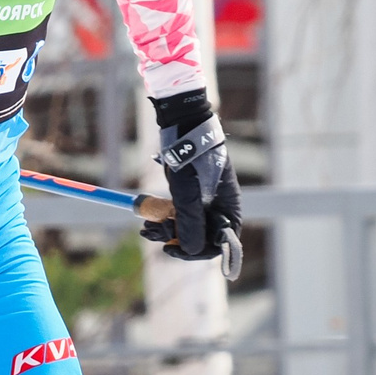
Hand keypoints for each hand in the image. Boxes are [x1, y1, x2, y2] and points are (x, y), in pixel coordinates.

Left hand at [140, 91, 241, 270]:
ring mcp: (204, 202)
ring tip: (146, 229)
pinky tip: (147, 222)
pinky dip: (164, 220)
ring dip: (166, 231)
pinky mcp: (190, 196)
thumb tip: (193, 251)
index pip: (221, 243)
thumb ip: (191, 222)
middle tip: (154, 235)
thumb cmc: (190, 156)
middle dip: (177, 240)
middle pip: (201, 238)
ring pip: (187, 229)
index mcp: (229, 208)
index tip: (174, 250)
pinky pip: (180, 216)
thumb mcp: (189, 191)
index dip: (198, 251)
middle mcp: (219, 208)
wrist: (183, 124)